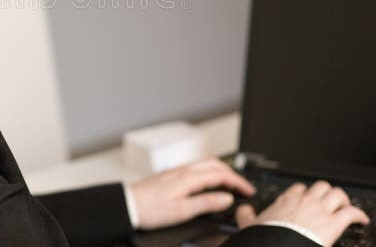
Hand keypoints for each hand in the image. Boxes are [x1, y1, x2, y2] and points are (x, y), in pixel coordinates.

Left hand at [128, 156, 255, 229]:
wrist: (126, 205)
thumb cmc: (149, 210)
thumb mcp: (182, 211)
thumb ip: (206, 203)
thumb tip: (226, 198)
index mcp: (188, 178)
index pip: (220, 175)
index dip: (238, 182)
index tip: (249, 191)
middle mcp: (182, 170)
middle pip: (214, 164)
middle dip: (232, 173)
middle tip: (243, 186)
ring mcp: (175, 171)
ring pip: (204, 164)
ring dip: (220, 170)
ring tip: (229, 182)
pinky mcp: (169, 175)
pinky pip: (194, 168)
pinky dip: (208, 172)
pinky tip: (206, 181)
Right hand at [235, 180, 369, 245]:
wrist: (278, 246)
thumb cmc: (267, 237)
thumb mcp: (249, 224)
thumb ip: (246, 214)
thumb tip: (243, 209)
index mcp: (287, 201)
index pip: (299, 188)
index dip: (305, 192)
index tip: (306, 198)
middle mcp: (305, 201)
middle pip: (322, 186)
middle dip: (327, 193)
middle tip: (329, 202)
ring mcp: (321, 210)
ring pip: (338, 194)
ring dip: (343, 200)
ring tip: (345, 207)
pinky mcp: (334, 223)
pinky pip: (352, 213)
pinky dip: (359, 214)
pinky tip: (362, 219)